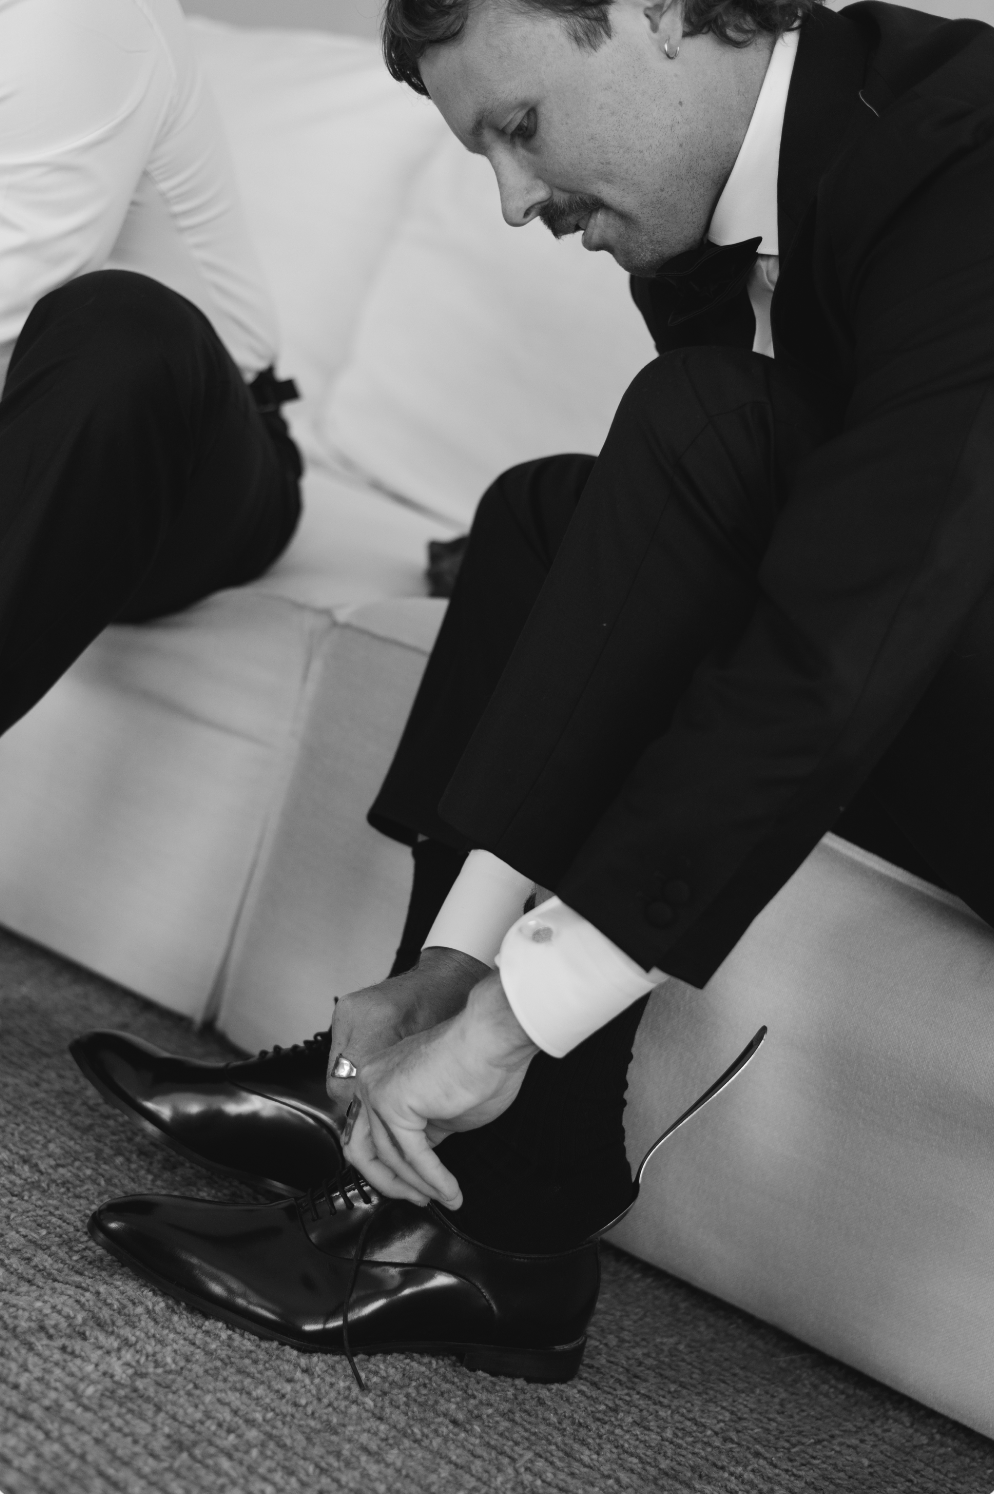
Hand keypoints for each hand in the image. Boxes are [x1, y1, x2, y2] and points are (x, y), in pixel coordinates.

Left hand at [340, 971, 538, 1209]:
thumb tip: (419, 1160)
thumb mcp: (444, 1109)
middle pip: (361, 1150)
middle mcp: (371, 1081)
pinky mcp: (393, 1103)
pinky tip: (451, 1190)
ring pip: (389, 1157)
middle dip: (390, 1183)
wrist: (492, 1039)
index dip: (388, 1168)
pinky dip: (434, 1178)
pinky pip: (413, 1154)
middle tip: (418, 1200)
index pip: (370, 1135)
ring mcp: (377, 1091)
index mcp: (381, 1078)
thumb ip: (424, 1131)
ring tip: (446, 1197)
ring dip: (419, 1185)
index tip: (416, 1187)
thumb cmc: (479, 1064)